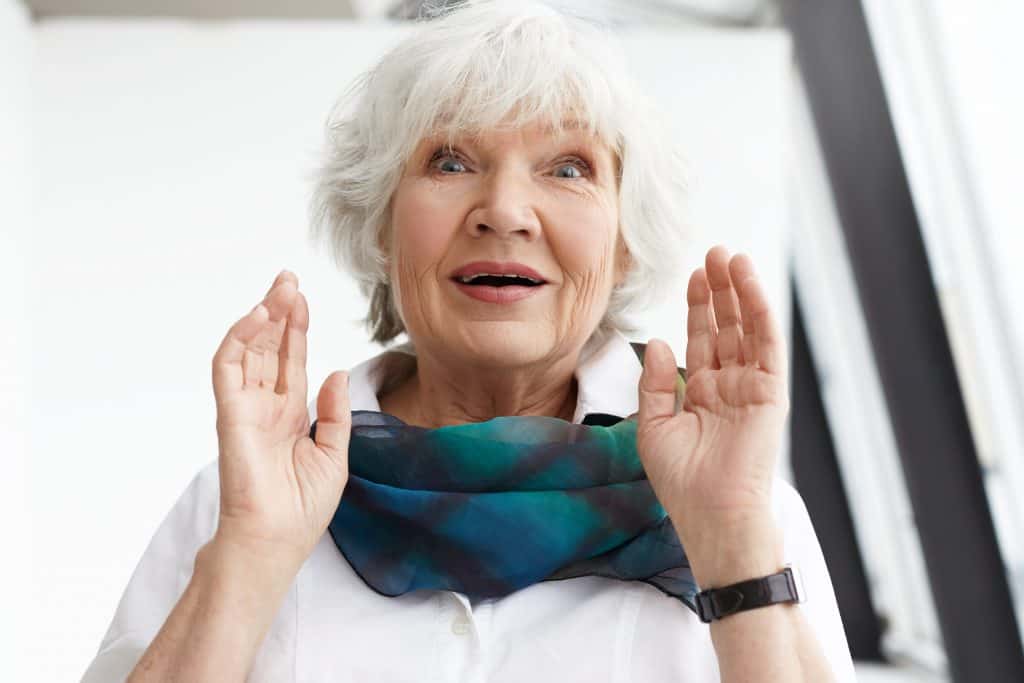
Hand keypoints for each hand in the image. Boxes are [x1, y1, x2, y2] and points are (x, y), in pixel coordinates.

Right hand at [210, 270, 351, 569]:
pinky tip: (258, 315)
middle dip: (279, 313)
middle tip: (288, 278)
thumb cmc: (302, 509)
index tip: (302, 299)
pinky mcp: (230, 415)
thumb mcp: (334, 455)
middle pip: (270, 349)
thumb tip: (335, 372)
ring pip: (249, 351)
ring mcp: (246, 409)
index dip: (296, 330)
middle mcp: (266, 408)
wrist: (277, 540)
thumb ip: (335, 413)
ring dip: (262, 317)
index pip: (291, 363)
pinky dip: (239, 339)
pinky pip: (228, 368)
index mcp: (289, 417)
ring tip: (280, 288)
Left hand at [635, 246, 788, 577]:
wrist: (711, 514)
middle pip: (726, 327)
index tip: (693, 275)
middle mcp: (729, 386)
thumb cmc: (681, 482)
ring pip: (747, 329)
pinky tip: (749, 284)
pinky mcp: (770, 393)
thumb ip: (655, 384)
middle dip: (720, 290)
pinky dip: (759, 312)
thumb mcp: (653, 428)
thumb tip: (658, 342)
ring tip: (730, 256)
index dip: (698, 307)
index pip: (702, 340)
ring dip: (740, 292)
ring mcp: (751, 388)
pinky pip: (766, 345)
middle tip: (713, 252)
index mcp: (702, 394)